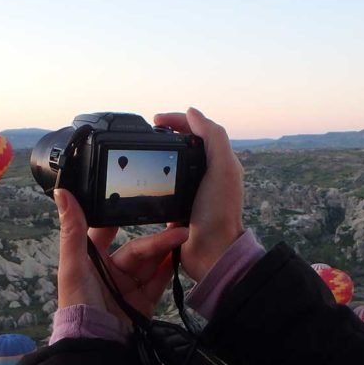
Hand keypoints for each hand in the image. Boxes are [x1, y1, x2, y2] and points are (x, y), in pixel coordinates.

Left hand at [54, 188, 188, 322]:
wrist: (95, 343)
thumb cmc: (78, 302)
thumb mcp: (73, 264)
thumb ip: (72, 229)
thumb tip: (63, 192)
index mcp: (91, 260)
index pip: (107, 231)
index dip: (120, 216)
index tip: (138, 198)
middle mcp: (110, 272)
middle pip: (137, 249)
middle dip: (157, 239)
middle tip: (178, 226)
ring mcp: (128, 287)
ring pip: (151, 263)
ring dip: (167, 250)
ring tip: (185, 236)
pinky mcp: (143, 302)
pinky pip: (159, 281)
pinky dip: (170, 269)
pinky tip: (182, 256)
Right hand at [152, 107, 244, 281]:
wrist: (212, 252)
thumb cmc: (219, 212)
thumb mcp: (222, 168)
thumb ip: (213, 137)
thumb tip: (193, 112)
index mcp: (219, 161)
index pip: (198, 130)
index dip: (178, 120)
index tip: (155, 120)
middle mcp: (207, 174)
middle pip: (184, 145)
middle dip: (165, 135)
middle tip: (146, 134)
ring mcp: (192, 190)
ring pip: (172, 164)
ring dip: (158, 154)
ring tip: (141, 151)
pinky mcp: (179, 206)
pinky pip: (164, 186)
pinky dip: (154, 177)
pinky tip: (142, 176)